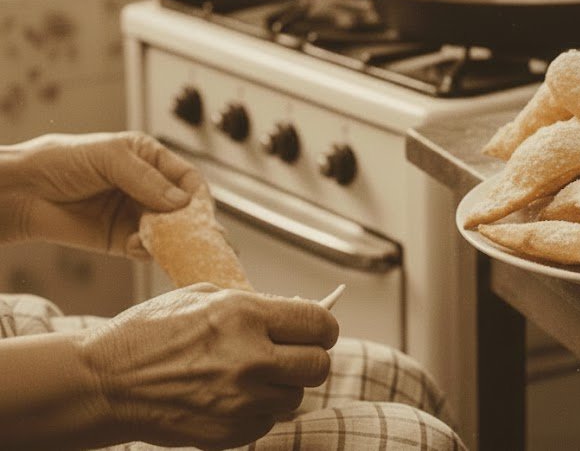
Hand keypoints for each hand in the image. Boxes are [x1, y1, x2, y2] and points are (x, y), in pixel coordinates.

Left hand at [6, 132, 200, 257]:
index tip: (201, 210)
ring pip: (169, 232)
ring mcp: (135, 215)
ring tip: (168, 245)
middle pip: (183, 208)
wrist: (21, 192)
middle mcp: (148, 188)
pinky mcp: (121, 241)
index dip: (197, 194)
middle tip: (198, 236)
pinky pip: (147, 250)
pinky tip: (139, 247)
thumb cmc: (61, 162)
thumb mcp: (109, 158)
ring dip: (172, 240)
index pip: (187, 178)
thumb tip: (182, 203)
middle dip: (191, 222)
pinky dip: (150, 251)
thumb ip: (146, 179)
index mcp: (150, 160)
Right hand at [80, 284, 338, 449]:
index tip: (318, 331)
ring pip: (296, 397)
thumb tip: (294, 313)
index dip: (324, 328)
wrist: (105, 383)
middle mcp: (250, 358)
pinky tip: (233, 396)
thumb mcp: (205, 298)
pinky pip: (268, 421)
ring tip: (253, 376)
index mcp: (246, 315)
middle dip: (310, 359)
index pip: (319, 324)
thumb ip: (255, 306)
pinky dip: (260, 410)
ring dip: (283, 387)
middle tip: (292, 355)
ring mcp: (241, 399)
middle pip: (319, 366)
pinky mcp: (230, 431)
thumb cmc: (150, 333)